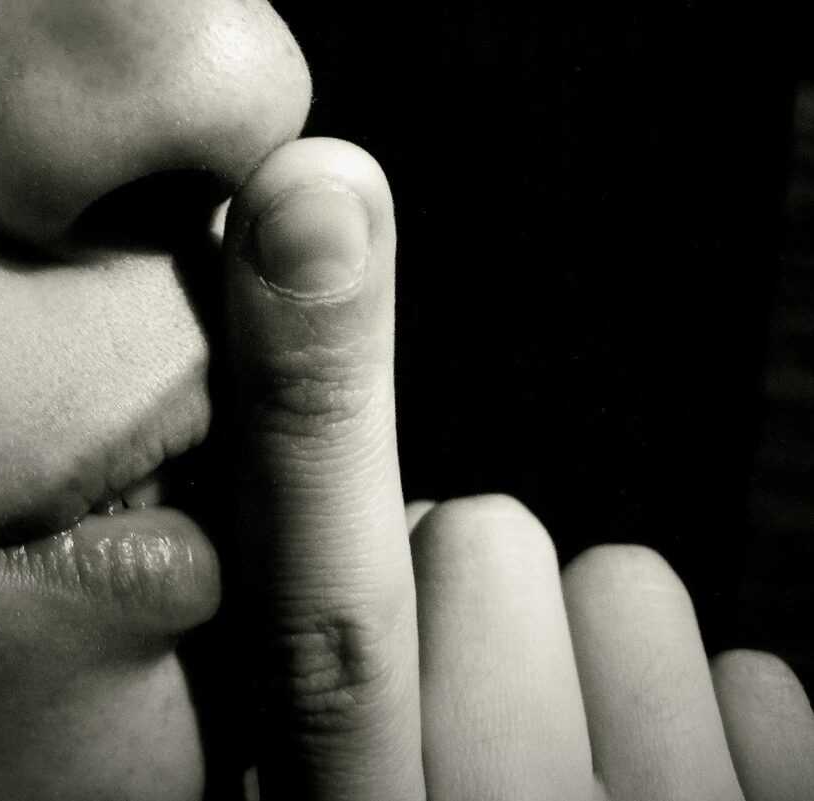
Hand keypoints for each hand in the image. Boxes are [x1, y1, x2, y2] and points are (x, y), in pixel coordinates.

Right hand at [222, 137, 813, 799]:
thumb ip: (331, 690)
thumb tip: (372, 544)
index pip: (322, 603)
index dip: (308, 390)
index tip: (308, 202)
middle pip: (483, 543)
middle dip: (467, 583)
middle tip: (467, 697)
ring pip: (623, 586)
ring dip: (593, 654)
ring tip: (570, 761)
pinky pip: (760, 687)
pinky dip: (720, 727)